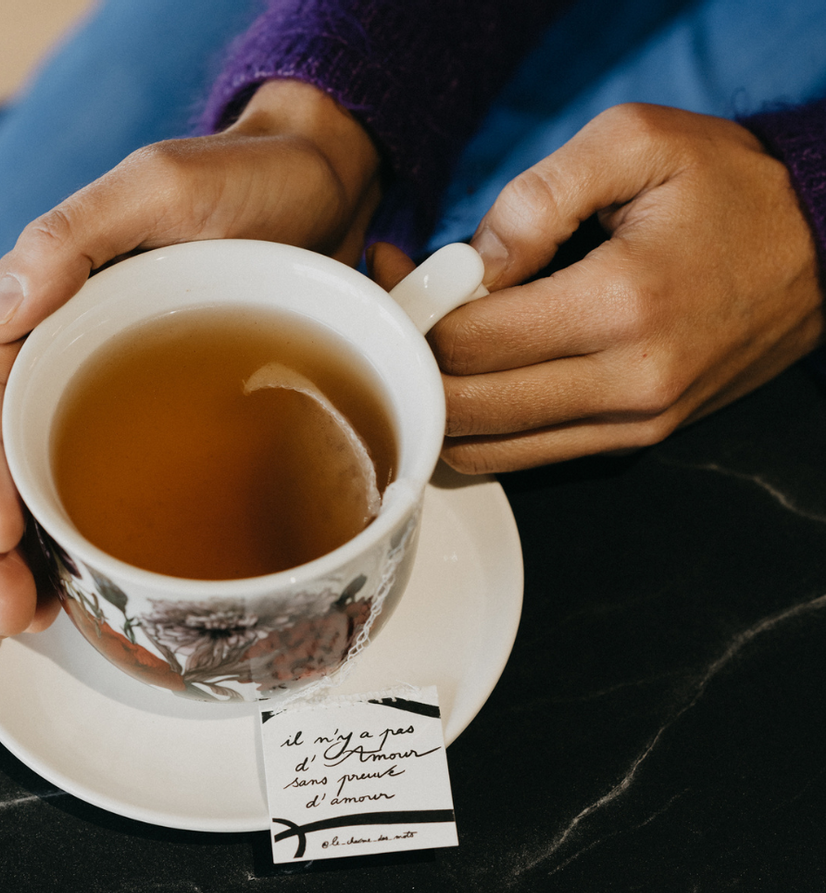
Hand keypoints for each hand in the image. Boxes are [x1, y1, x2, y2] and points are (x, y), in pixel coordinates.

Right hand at [0, 81, 380, 637]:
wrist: (325, 190)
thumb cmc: (247, 179)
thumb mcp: (160, 187)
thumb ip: (75, 235)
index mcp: (58, 307)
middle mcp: (83, 356)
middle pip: (17, 461)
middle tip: (11, 612)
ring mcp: (134, 393)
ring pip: (64, 484)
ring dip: (42, 557)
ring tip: (38, 619)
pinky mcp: (187, 418)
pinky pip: (136, 485)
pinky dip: (111, 540)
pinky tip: (106, 587)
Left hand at [371, 103, 823, 473]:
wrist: (822, 251)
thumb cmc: (730, 190)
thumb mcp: (636, 144)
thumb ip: (538, 197)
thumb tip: (472, 264)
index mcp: (620, 305)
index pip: (472, 342)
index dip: (416, 314)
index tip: (399, 279)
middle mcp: (626, 384)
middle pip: (467, 410)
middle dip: (415, 367)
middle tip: (404, 319)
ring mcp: (632, 424)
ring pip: (488, 451)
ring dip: (440, 408)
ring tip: (431, 352)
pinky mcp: (635, 439)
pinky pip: (526, 458)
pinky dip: (481, 431)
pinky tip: (472, 381)